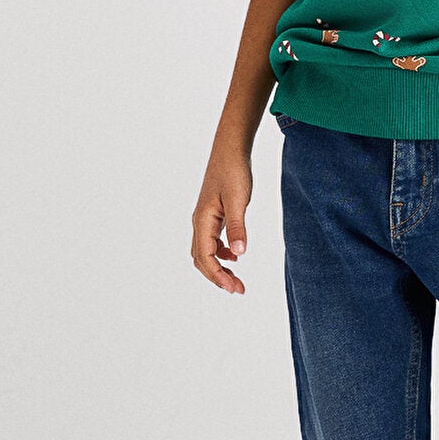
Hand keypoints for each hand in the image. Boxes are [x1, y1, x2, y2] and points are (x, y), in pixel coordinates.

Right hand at [192, 146, 253, 294]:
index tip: (234, 288)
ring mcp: (205, 219)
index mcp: (202, 221)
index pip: (205, 257)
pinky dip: (221, 253)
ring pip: (206, 252)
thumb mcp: (239, 200)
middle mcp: (199, 222)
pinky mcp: (213, 215)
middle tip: (238, 289)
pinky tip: (235, 255)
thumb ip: (238, 226)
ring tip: (236, 279)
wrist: (230, 150)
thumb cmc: (233, 172)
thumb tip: (239, 254)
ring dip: (219, 267)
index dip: (218, 275)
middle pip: (202, 259)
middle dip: (218, 276)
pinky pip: (212, 241)